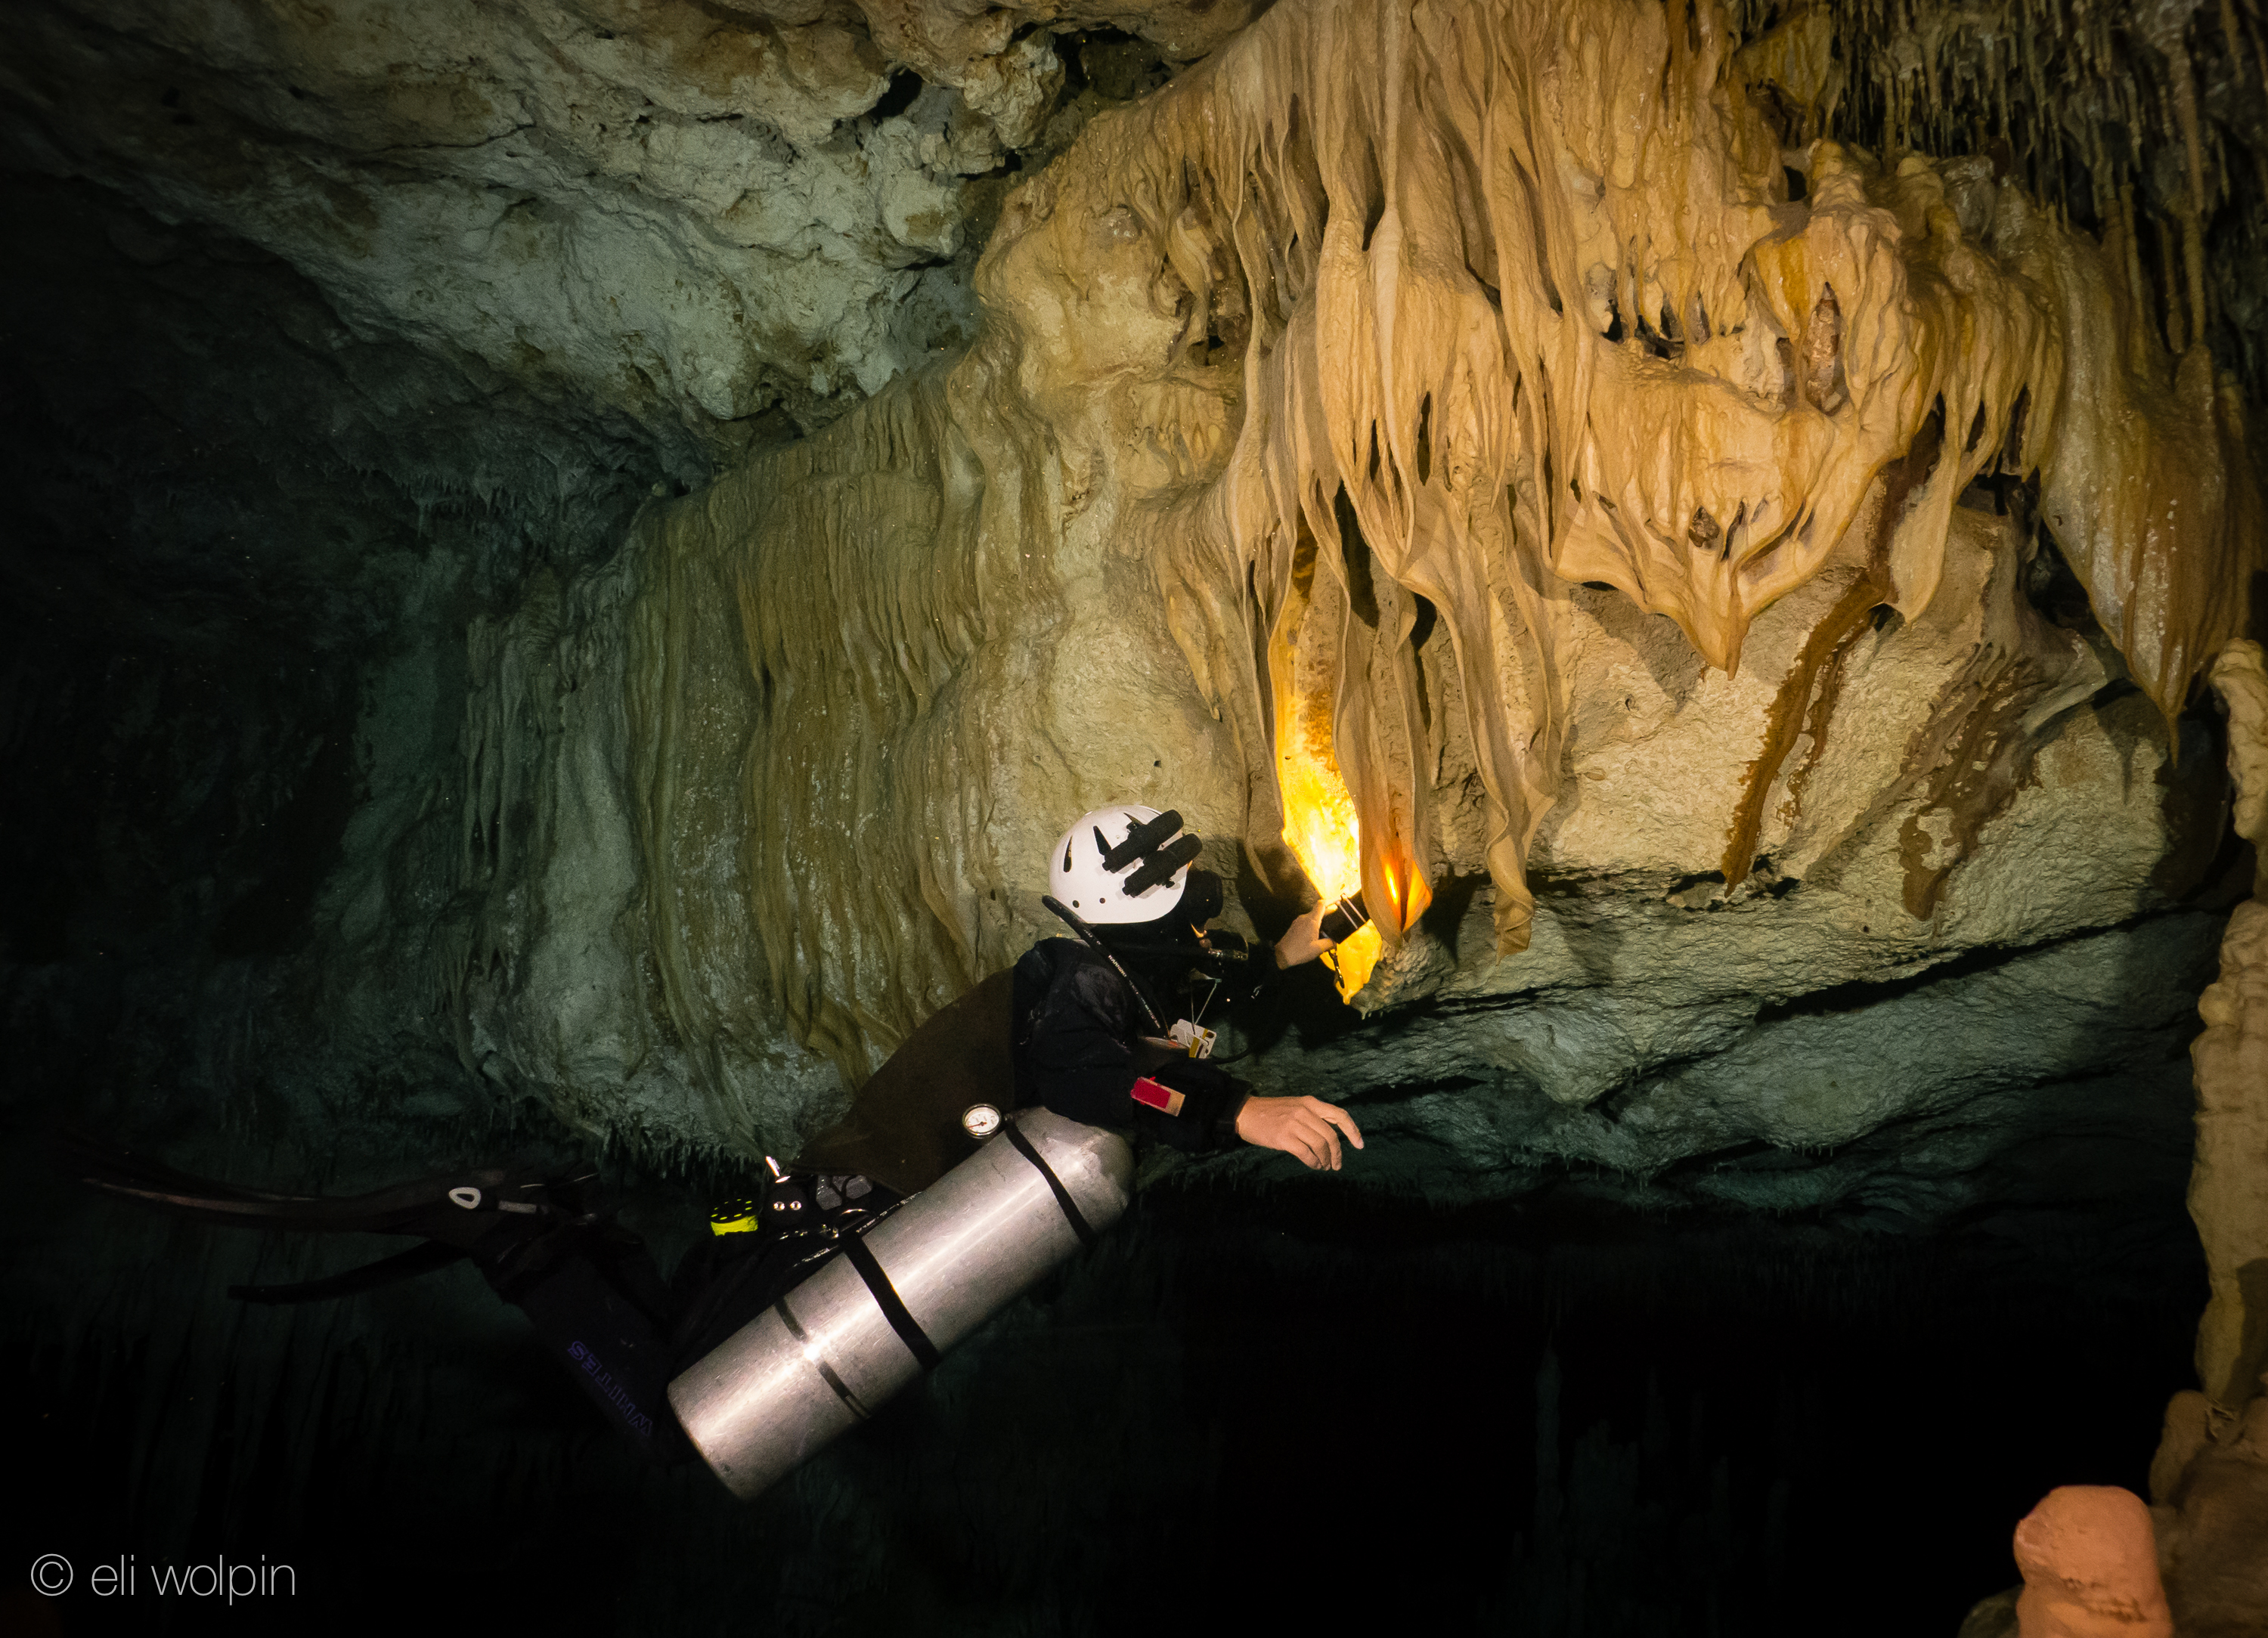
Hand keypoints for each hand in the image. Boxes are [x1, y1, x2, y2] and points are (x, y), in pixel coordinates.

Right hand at [1233, 1096, 1363, 1170]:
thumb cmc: (1270, 1113)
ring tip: (1324, 1166)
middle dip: (1337, 1153)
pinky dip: (1313, 1162)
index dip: (1353, 1131)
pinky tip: (1314, 1165)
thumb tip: (1331, 1138)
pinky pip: (1306, 1153)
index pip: (1339, 1115)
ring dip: (1326, 1159)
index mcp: (1309, 1102)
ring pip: (1320, 1145)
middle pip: (1331, 1135)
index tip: (1359, 1145)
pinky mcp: (1284, 1137)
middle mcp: (1304, 1111)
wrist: (1245, 1113)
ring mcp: (1294, 1124)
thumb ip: (1312, 1117)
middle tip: (1336, 1165)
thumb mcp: (1295, 1106)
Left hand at [1273, 901, 1335, 968]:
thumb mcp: (1317, 949)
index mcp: (1311, 921)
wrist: (1281, 955)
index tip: (1339, 899)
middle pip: (1318, 910)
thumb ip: (1329, 943)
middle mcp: (1304, 918)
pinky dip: (1316, 923)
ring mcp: (1299, 921)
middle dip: (1329, 911)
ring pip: (1313, 916)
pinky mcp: (1295, 926)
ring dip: (1322, 918)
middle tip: (1339, 917)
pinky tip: (1319, 932)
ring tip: (1331, 926)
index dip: (1331, 900)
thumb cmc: (1300, 951)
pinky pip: (1308, 921)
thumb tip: (1335, 941)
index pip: (1321, 905)